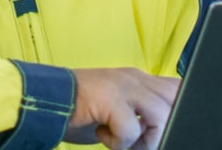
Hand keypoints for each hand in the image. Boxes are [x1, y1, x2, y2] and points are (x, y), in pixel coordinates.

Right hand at [62, 67, 178, 149]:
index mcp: (138, 78)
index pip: (177, 87)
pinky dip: (119, 142)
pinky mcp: (110, 98)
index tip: (162, 131)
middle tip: (140, 141)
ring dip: (144, 140)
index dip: (178, 109)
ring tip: (122, 142)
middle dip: (165, 127)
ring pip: (160, 116)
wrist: (42, 100)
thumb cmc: (78, 111)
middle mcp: (134, 77)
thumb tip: (164, 130)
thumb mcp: (118, 108)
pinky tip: (102, 135)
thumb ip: (140, 112)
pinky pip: (132, 129)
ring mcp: (123, 85)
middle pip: (176, 100)